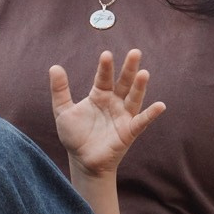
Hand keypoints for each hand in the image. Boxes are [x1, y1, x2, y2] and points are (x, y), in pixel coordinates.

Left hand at [48, 49, 164, 177]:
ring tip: (144, 73)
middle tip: (135, 52)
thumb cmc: (75, 136)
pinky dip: (151, 114)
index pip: (104, 77)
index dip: (105, 67)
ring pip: (134, 98)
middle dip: (129, 68)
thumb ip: (60, 90)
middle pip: (124, 82)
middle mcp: (114, 102)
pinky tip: (160, 106)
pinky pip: (142, 121)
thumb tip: (54, 67)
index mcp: (99, 95)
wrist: (83, 161)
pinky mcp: (129, 131)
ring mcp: (123, 116)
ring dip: (140, 86)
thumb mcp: (63, 111)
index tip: (106, 54)